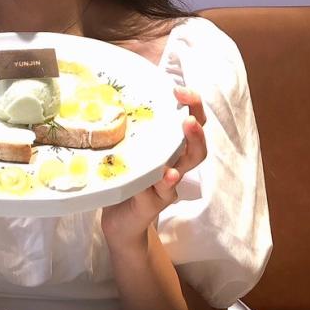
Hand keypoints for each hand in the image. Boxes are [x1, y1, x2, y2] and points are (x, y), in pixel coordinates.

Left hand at [101, 86, 206, 243]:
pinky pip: (163, 191)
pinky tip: (168, 174)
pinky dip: (166, 182)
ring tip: (187, 129)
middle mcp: (174, 165)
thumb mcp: (127, 149)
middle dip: (196, 125)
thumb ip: (129, 128)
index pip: (191, 122)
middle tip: (189, 114)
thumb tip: (113, 91)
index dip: (192, 104)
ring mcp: (167, 185)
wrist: (118, 220)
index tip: (179, 89)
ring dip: (189, 145)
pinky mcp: (154, 203)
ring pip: (186, 165)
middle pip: (197, 144)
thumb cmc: (124, 178)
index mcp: (169, 149)